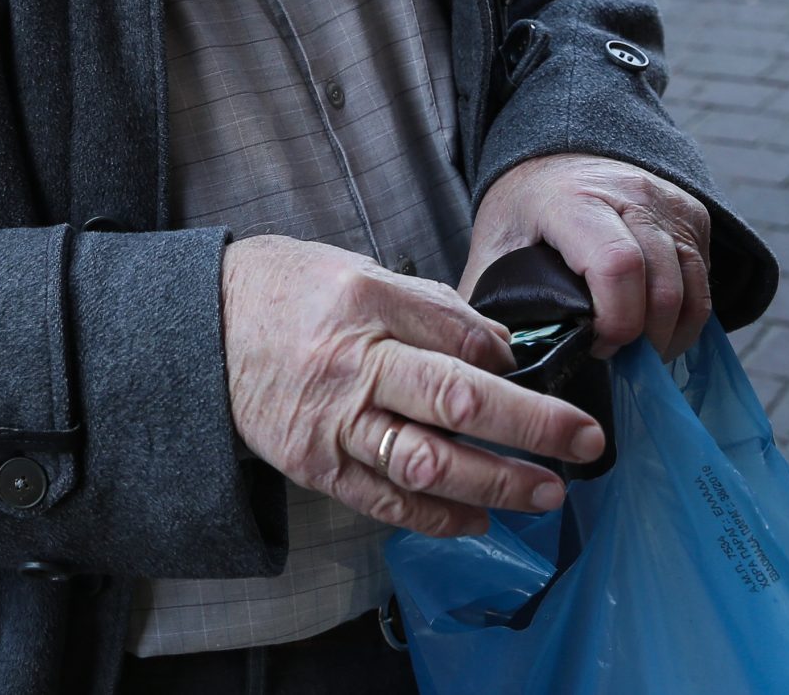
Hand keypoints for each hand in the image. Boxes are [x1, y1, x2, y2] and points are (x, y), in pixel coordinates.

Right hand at [220, 235, 605, 538]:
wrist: (202, 329)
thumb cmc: (286, 291)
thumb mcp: (355, 270)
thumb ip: (428, 307)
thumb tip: (497, 347)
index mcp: (363, 304)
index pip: (455, 334)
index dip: (507, 359)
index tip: (541, 371)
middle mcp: (350, 365)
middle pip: (454, 399)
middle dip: (530, 425)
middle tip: (585, 440)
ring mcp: (331, 422)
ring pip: (425, 461)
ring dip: (495, 481)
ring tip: (546, 490)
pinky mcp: (315, 465)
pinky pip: (385, 499)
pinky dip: (438, 515)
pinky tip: (482, 517)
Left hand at [461, 154, 712, 360]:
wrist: (558, 159)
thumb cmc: (525, 211)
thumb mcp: (494, 246)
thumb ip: (489, 300)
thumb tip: (488, 361)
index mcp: (574, 201)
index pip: (617, 266)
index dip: (615, 320)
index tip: (595, 345)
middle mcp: (631, 195)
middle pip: (661, 288)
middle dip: (643, 339)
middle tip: (613, 354)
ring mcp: (668, 203)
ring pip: (690, 290)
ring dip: (668, 335)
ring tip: (635, 350)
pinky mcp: (693, 215)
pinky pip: (704, 282)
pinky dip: (685, 316)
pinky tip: (655, 328)